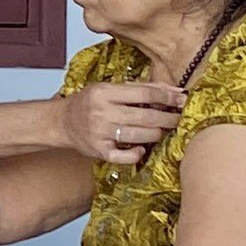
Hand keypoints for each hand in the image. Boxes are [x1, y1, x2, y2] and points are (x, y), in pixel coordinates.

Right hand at [55, 79, 184, 168]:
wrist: (62, 122)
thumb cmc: (90, 103)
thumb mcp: (110, 89)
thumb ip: (139, 89)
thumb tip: (172, 90)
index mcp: (104, 92)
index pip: (144, 93)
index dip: (167, 97)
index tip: (182, 99)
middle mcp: (102, 112)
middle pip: (146, 116)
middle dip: (168, 118)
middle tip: (179, 119)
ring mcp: (100, 133)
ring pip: (140, 136)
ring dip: (156, 134)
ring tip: (161, 131)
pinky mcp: (99, 151)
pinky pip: (126, 156)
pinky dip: (138, 153)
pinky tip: (141, 148)